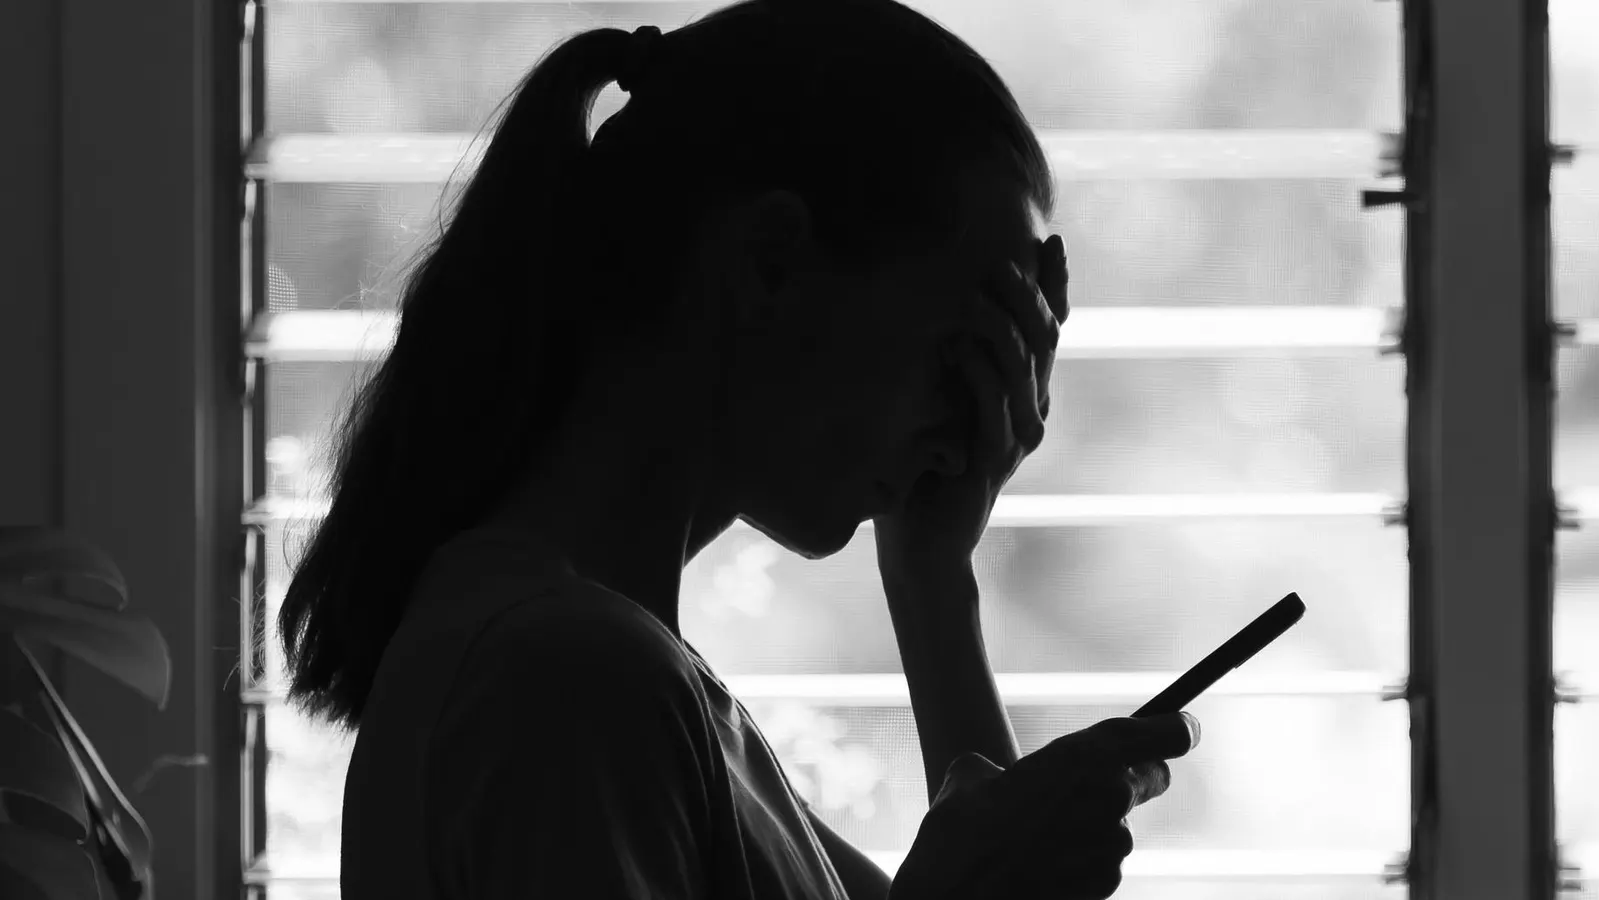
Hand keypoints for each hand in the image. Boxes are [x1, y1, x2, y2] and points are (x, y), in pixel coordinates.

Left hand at [874, 234, 1068, 570]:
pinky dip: (975, 372)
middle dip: (1027, 295)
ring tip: (979, 289)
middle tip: (1005, 257)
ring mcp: (1015, 437)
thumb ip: (946, 362)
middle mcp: (1029, 412)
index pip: (1047, 330)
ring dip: (1000, 325)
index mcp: (1021, 395)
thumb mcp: (934, 405)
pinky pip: (991, 407)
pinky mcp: (992, 461)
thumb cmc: (922, 473)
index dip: (1053, 287)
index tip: (1050, 240)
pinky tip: (955, 342)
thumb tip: (933, 306)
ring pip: (1022, 368)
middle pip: (1043, 340)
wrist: (923, 547)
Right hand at [887, 713, 1199, 899]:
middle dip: (1131, 776)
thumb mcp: (970, 777)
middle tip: (1092, 784)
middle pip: (1154, 776)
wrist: (958, 898)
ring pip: (1121, 823)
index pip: (1169, 734)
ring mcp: (1115, 845)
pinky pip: (1104, 861)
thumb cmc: (958, 834)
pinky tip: (1042, 865)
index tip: (1179, 729)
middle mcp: (1112, 795)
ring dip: (1093, 825)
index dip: (1176, 729)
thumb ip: (1005, 767)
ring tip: (1039, 836)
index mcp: (1085, 755)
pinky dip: (1082, 860)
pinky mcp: (1109, 883)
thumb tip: (996, 774)